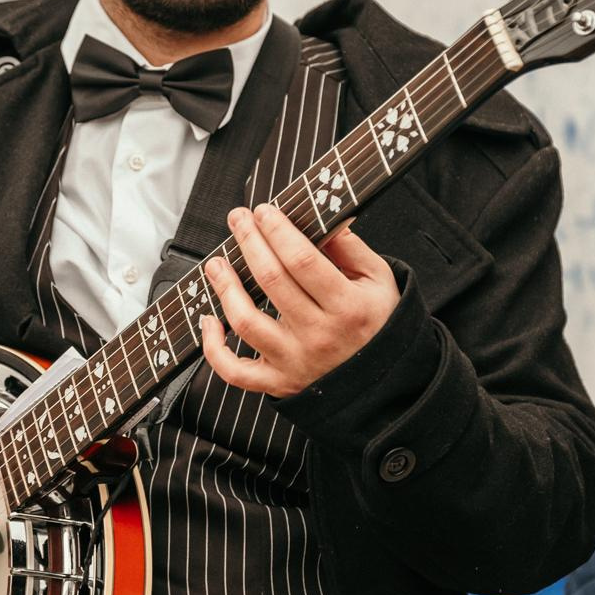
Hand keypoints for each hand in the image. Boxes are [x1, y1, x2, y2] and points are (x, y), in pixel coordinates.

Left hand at [199, 203, 400, 397]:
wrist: (385, 383)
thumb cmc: (379, 325)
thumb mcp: (378, 281)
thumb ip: (350, 248)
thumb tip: (321, 217)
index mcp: (348, 307)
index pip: (302, 260)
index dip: (277, 231)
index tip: (264, 211)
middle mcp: (319, 335)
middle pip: (271, 280)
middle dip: (249, 241)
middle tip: (238, 219)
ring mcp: (295, 361)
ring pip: (246, 321)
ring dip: (225, 287)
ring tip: (217, 263)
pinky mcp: (278, 383)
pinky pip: (235, 372)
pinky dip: (214, 348)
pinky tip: (209, 321)